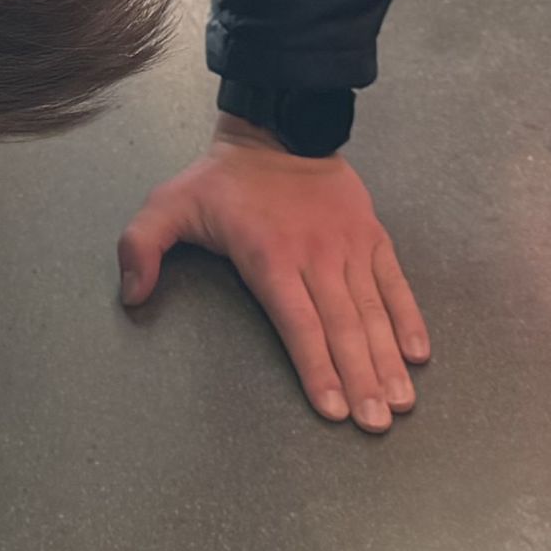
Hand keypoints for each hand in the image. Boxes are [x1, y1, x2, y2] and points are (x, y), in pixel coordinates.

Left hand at [116, 119, 429, 431]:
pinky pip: (394, 282)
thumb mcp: (169, 203)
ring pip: (373, 311)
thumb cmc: (223, 180)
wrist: (280, 127)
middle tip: (377, 423)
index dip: (316, 367)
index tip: (333, 408)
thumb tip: (132, 296)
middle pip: (342, 327)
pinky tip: (419, 354)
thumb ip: (142, 246)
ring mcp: (349, 246)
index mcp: (270, 256)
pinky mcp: (372, 236)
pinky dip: (410, 318)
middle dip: (361, 379)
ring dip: (388, 359)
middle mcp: (316, 256)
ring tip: (400, 402)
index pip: (298, 323)